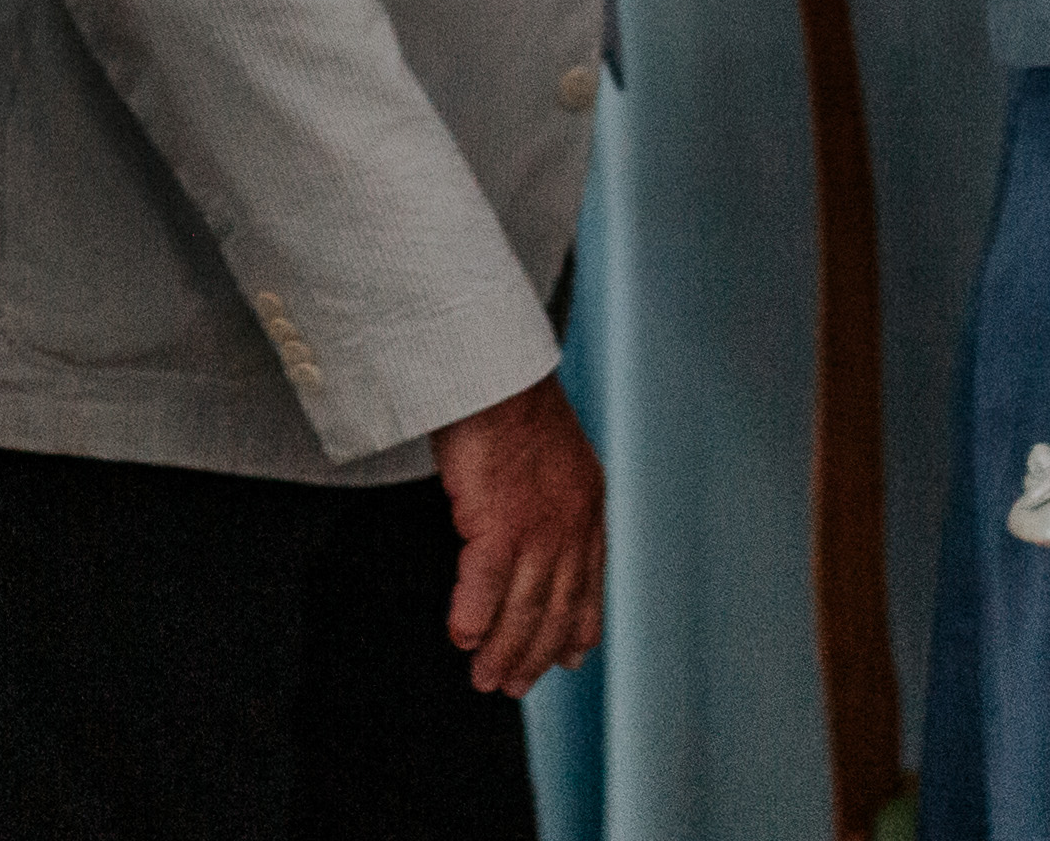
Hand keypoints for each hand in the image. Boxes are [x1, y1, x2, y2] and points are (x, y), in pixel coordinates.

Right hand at [429, 374, 605, 699]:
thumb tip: (538, 532)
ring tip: (483, 676)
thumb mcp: (551, 453)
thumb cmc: (509, 398)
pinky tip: (462, 636)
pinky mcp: (498, 519)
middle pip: (554, 607)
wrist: (493, 366)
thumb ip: (551, 497)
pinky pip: (484, 582)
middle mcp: (570, 524)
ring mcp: (537, 525)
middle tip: (511, 684)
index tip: (567, 658)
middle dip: (533, 653)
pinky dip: (474, 615)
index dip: (576, 627)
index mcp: (585, 507)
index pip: (587, 584)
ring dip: (503, 648)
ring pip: (523, 605)